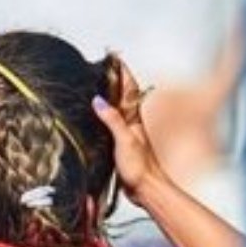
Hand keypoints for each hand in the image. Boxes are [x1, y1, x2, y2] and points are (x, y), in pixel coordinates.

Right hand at [92, 58, 169, 195]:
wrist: (147, 189)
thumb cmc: (139, 167)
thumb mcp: (125, 141)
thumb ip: (112, 120)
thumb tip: (98, 101)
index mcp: (133, 119)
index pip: (128, 88)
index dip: (122, 72)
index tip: (113, 57)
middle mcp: (131, 123)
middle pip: (124, 94)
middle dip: (115, 78)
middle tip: (104, 65)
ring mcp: (127, 133)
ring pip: (118, 107)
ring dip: (111, 94)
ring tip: (99, 83)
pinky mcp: (121, 144)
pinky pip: (112, 122)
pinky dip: (105, 113)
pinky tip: (98, 116)